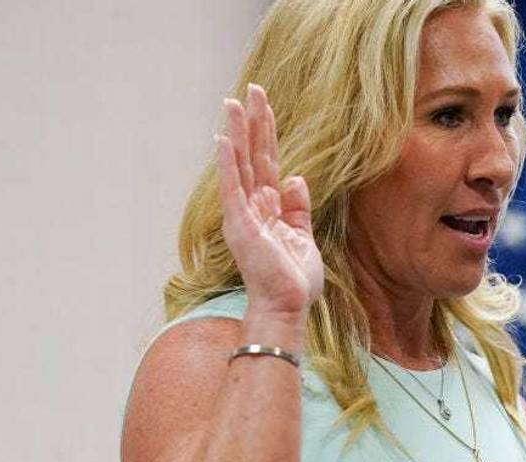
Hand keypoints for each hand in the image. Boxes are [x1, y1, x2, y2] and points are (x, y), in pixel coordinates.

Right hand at [214, 84, 324, 320]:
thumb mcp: (303, 238)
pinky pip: (232, 189)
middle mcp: (253, 207)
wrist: (287, 309)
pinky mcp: (240, 226)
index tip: (264, 104)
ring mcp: (244, 215)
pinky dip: (227, 166)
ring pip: (240, 166)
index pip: (268, 162)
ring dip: (236, 134)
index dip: (267, 133)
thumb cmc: (294, 282)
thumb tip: (297, 178)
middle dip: (253, 122)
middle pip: (253, 156)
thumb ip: (298, 208)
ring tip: (231, 103)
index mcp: (270, 209)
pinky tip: (222, 141)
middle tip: (251, 89)